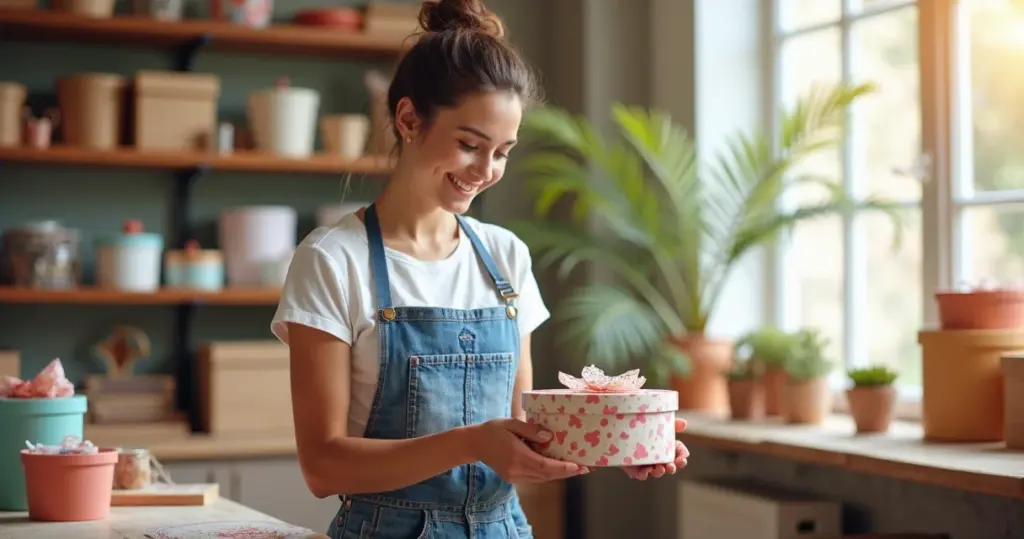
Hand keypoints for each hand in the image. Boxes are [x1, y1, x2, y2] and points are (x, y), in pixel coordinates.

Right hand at [469, 418, 588, 483]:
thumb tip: (550, 437)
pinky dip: (548, 473)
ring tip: (576, 468)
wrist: (473, 443)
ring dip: (559, 474)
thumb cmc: (493, 429)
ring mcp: (514, 476)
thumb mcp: (511, 423)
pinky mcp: (513, 477)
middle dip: (567, 472)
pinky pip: (535, 478)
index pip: (545, 466)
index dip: (564, 468)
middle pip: (547, 476)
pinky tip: (557, 467)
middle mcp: (517, 470)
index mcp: (517, 456)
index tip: (579, 466)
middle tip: (585, 467)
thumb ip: (531, 430)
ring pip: (542, 479)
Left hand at [622, 418, 688, 480]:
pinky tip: (644, 472)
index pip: (679, 454)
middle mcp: (660, 459)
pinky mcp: (635, 468)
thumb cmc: (644, 427)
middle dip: (672, 468)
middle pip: (670, 466)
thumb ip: (672, 424)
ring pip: (656, 472)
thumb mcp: (659, 423)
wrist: (622, 431)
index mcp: (668, 448)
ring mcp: (648, 465)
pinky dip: (643, 474)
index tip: (682, 459)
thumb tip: (684, 423)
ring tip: (659, 469)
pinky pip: (640, 474)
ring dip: (659, 472)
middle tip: (671, 466)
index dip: (682, 458)